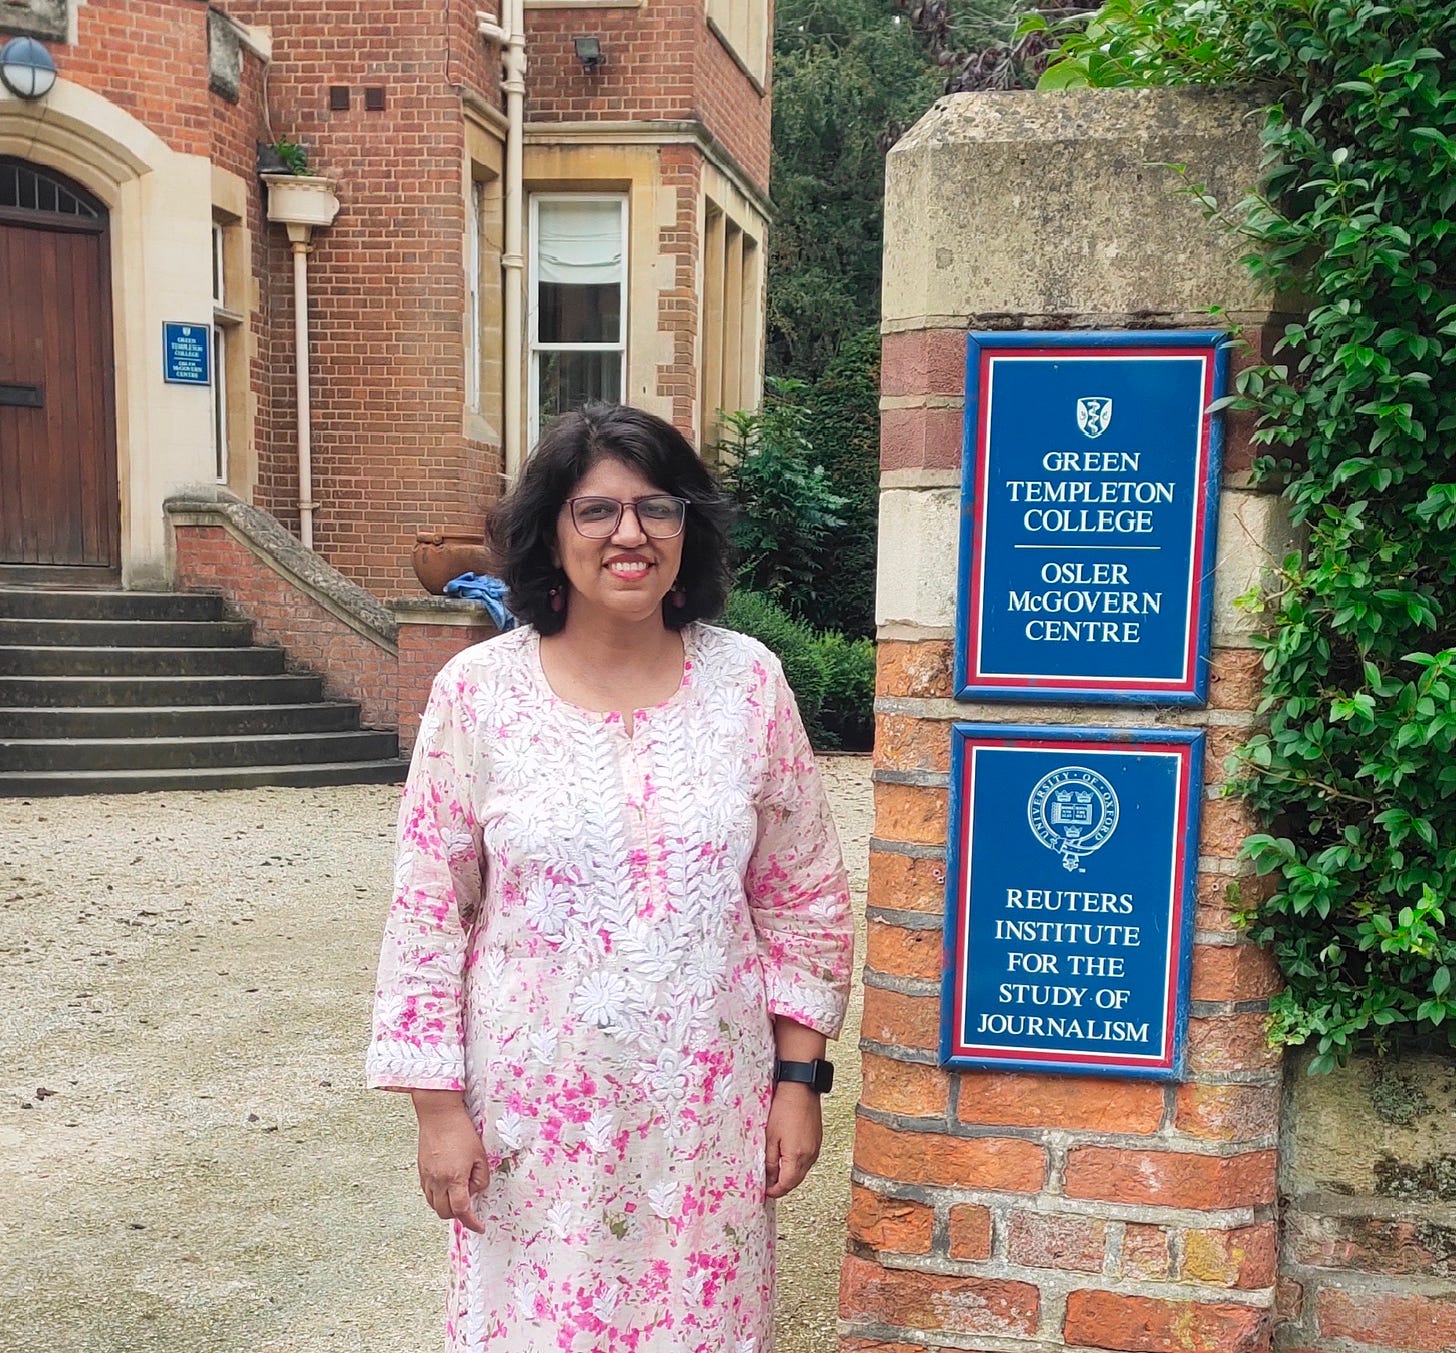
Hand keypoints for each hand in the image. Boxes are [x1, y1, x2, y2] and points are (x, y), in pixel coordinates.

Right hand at [411, 1090, 489, 1233]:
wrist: (439, 1115)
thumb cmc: (461, 1131)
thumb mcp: (480, 1155)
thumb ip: (480, 1178)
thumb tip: (475, 1191)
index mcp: (454, 1178)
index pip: (461, 1211)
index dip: (471, 1223)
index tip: (479, 1227)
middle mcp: (437, 1182)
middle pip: (445, 1212)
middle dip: (458, 1214)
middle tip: (469, 1206)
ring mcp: (426, 1177)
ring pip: (434, 1205)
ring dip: (446, 1206)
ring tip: (458, 1194)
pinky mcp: (421, 1171)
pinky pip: (427, 1193)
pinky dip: (437, 1197)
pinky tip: (446, 1186)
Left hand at [764, 1083, 821, 1198]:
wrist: (801, 1089)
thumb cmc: (784, 1108)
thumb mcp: (770, 1137)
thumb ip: (769, 1161)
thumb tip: (768, 1177)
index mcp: (797, 1157)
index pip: (786, 1185)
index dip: (774, 1191)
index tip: (765, 1191)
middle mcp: (810, 1156)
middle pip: (795, 1181)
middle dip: (782, 1185)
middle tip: (769, 1184)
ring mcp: (815, 1149)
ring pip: (802, 1172)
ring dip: (790, 1175)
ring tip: (775, 1172)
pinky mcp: (817, 1141)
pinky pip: (807, 1161)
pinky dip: (797, 1165)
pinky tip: (787, 1159)